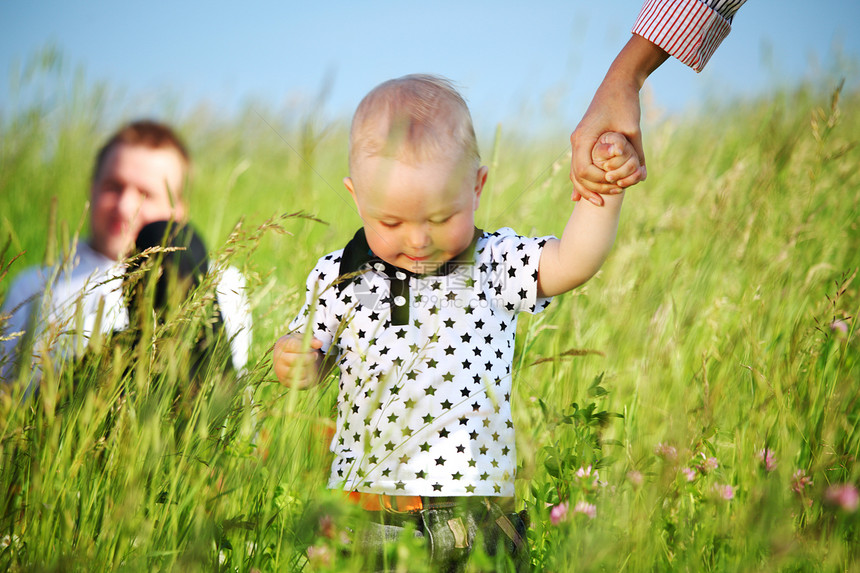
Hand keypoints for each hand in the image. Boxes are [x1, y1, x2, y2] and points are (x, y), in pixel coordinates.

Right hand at [273, 333, 322, 387]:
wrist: (285, 358)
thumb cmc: (295, 346)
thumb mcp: (302, 340)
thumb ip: (311, 340)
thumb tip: (319, 343)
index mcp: (281, 345)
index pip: (294, 346)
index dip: (306, 348)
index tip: (314, 351)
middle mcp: (279, 358)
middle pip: (296, 360)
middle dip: (309, 359)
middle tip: (315, 356)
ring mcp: (280, 371)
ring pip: (299, 372)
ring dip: (309, 369)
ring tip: (311, 364)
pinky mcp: (284, 381)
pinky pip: (299, 383)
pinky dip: (306, 378)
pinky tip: (308, 372)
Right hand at [570, 35, 667, 204]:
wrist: (618, 83)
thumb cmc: (625, 103)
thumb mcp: (633, 129)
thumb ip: (636, 153)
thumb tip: (643, 176)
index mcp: (585, 137)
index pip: (582, 170)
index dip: (597, 183)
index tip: (614, 186)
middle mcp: (578, 140)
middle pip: (576, 174)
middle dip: (591, 189)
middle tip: (609, 198)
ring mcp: (579, 140)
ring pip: (575, 172)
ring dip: (586, 187)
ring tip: (599, 200)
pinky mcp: (584, 139)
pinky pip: (579, 164)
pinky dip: (582, 180)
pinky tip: (580, 195)